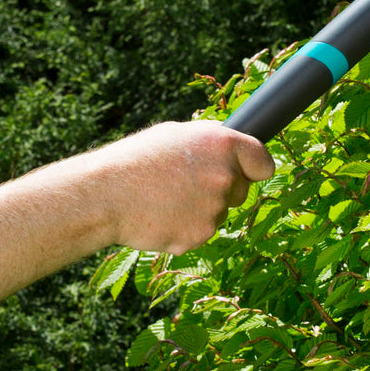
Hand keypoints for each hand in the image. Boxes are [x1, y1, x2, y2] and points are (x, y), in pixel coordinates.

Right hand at [91, 121, 275, 255]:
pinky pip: (200, 232)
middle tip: (185, 184)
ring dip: (200, 209)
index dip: (254, 167)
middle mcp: (225, 177)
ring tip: (165, 198)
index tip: (248, 172)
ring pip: (218, 213)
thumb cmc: (136, 159)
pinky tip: (161, 216)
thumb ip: (210, 141)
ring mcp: (215, 210)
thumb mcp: (175, 134)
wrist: (106, 194)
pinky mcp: (201, 236)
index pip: (263, 162)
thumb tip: (230, 149)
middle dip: (221, 189)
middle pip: (241, 190)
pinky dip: (185, 227)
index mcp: (222, 145)